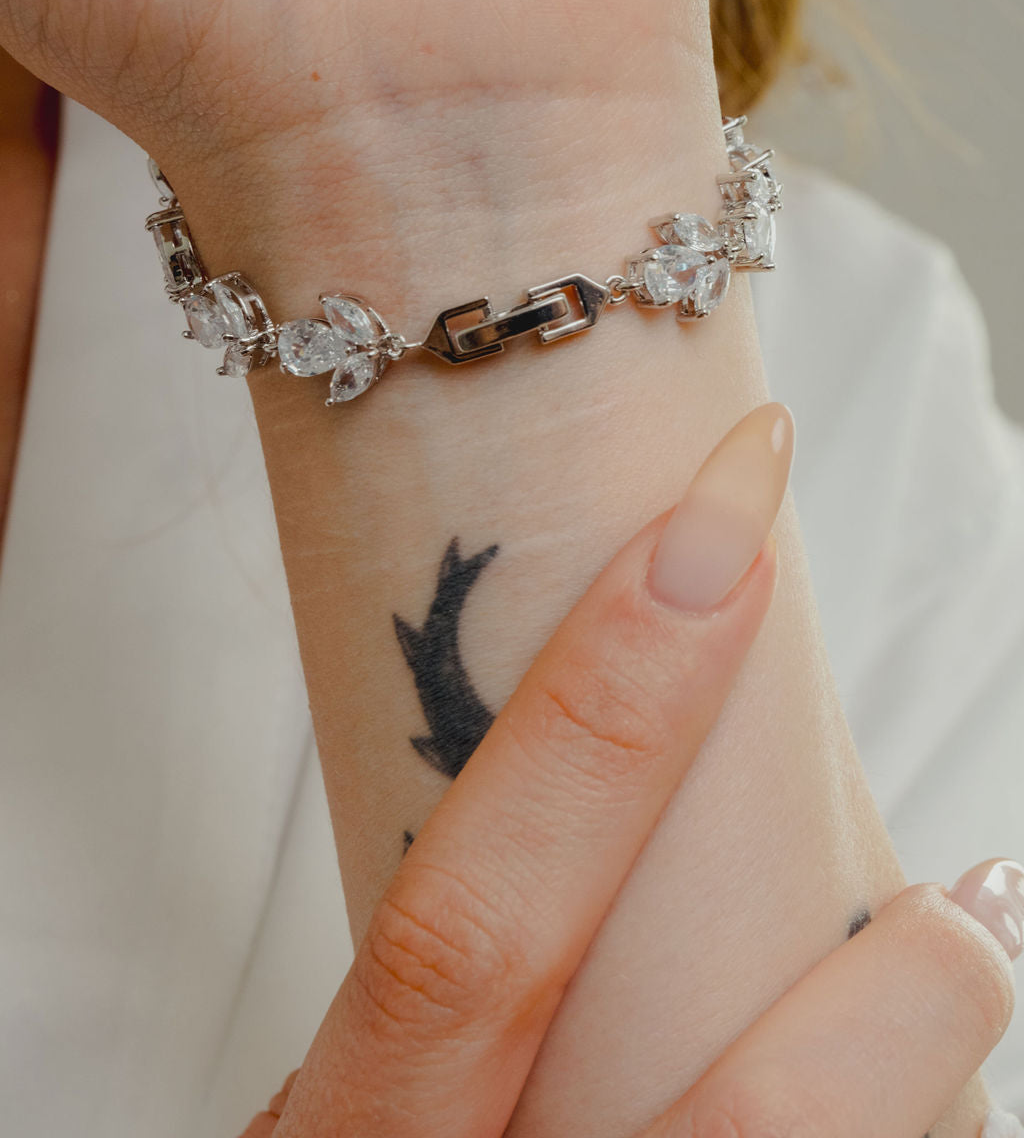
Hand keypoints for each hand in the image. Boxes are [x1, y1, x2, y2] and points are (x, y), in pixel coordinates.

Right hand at [236, 407, 1015, 1137]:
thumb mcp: (360, 1108)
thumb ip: (462, 1002)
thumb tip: (601, 805)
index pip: (479, 921)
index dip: (602, 712)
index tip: (722, 530)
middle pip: (743, 1133)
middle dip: (903, 1001)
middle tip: (981, 890)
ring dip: (935, 1085)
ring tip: (970, 967)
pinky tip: (922, 1102)